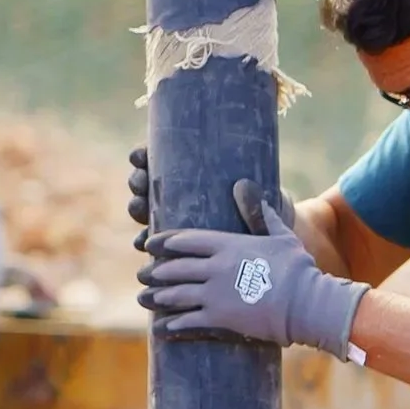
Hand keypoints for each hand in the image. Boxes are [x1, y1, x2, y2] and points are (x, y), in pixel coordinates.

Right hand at [128, 152, 287, 248]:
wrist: (272, 252)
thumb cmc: (266, 219)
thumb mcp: (261, 208)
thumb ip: (253, 204)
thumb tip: (244, 186)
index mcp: (197, 176)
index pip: (162, 159)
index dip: (143, 156)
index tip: (138, 156)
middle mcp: (182, 196)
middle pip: (148, 183)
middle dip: (138, 181)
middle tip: (140, 183)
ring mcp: (178, 219)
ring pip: (146, 210)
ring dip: (137, 208)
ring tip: (138, 208)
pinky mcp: (178, 246)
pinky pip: (156, 242)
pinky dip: (144, 240)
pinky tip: (141, 244)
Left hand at [139, 210, 364, 359]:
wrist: (307, 304)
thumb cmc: (297, 267)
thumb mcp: (280, 234)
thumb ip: (260, 213)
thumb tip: (245, 185)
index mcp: (228, 245)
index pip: (187, 240)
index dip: (165, 242)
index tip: (151, 244)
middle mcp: (216, 268)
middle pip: (176, 268)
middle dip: (157, 271)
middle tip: (144, 274)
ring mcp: (215, 294)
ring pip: (176, 295)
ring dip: (158, 298)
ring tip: (146, 299)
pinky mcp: (220, 319)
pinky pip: (188, 322)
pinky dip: (172, 325)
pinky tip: (162, 328)